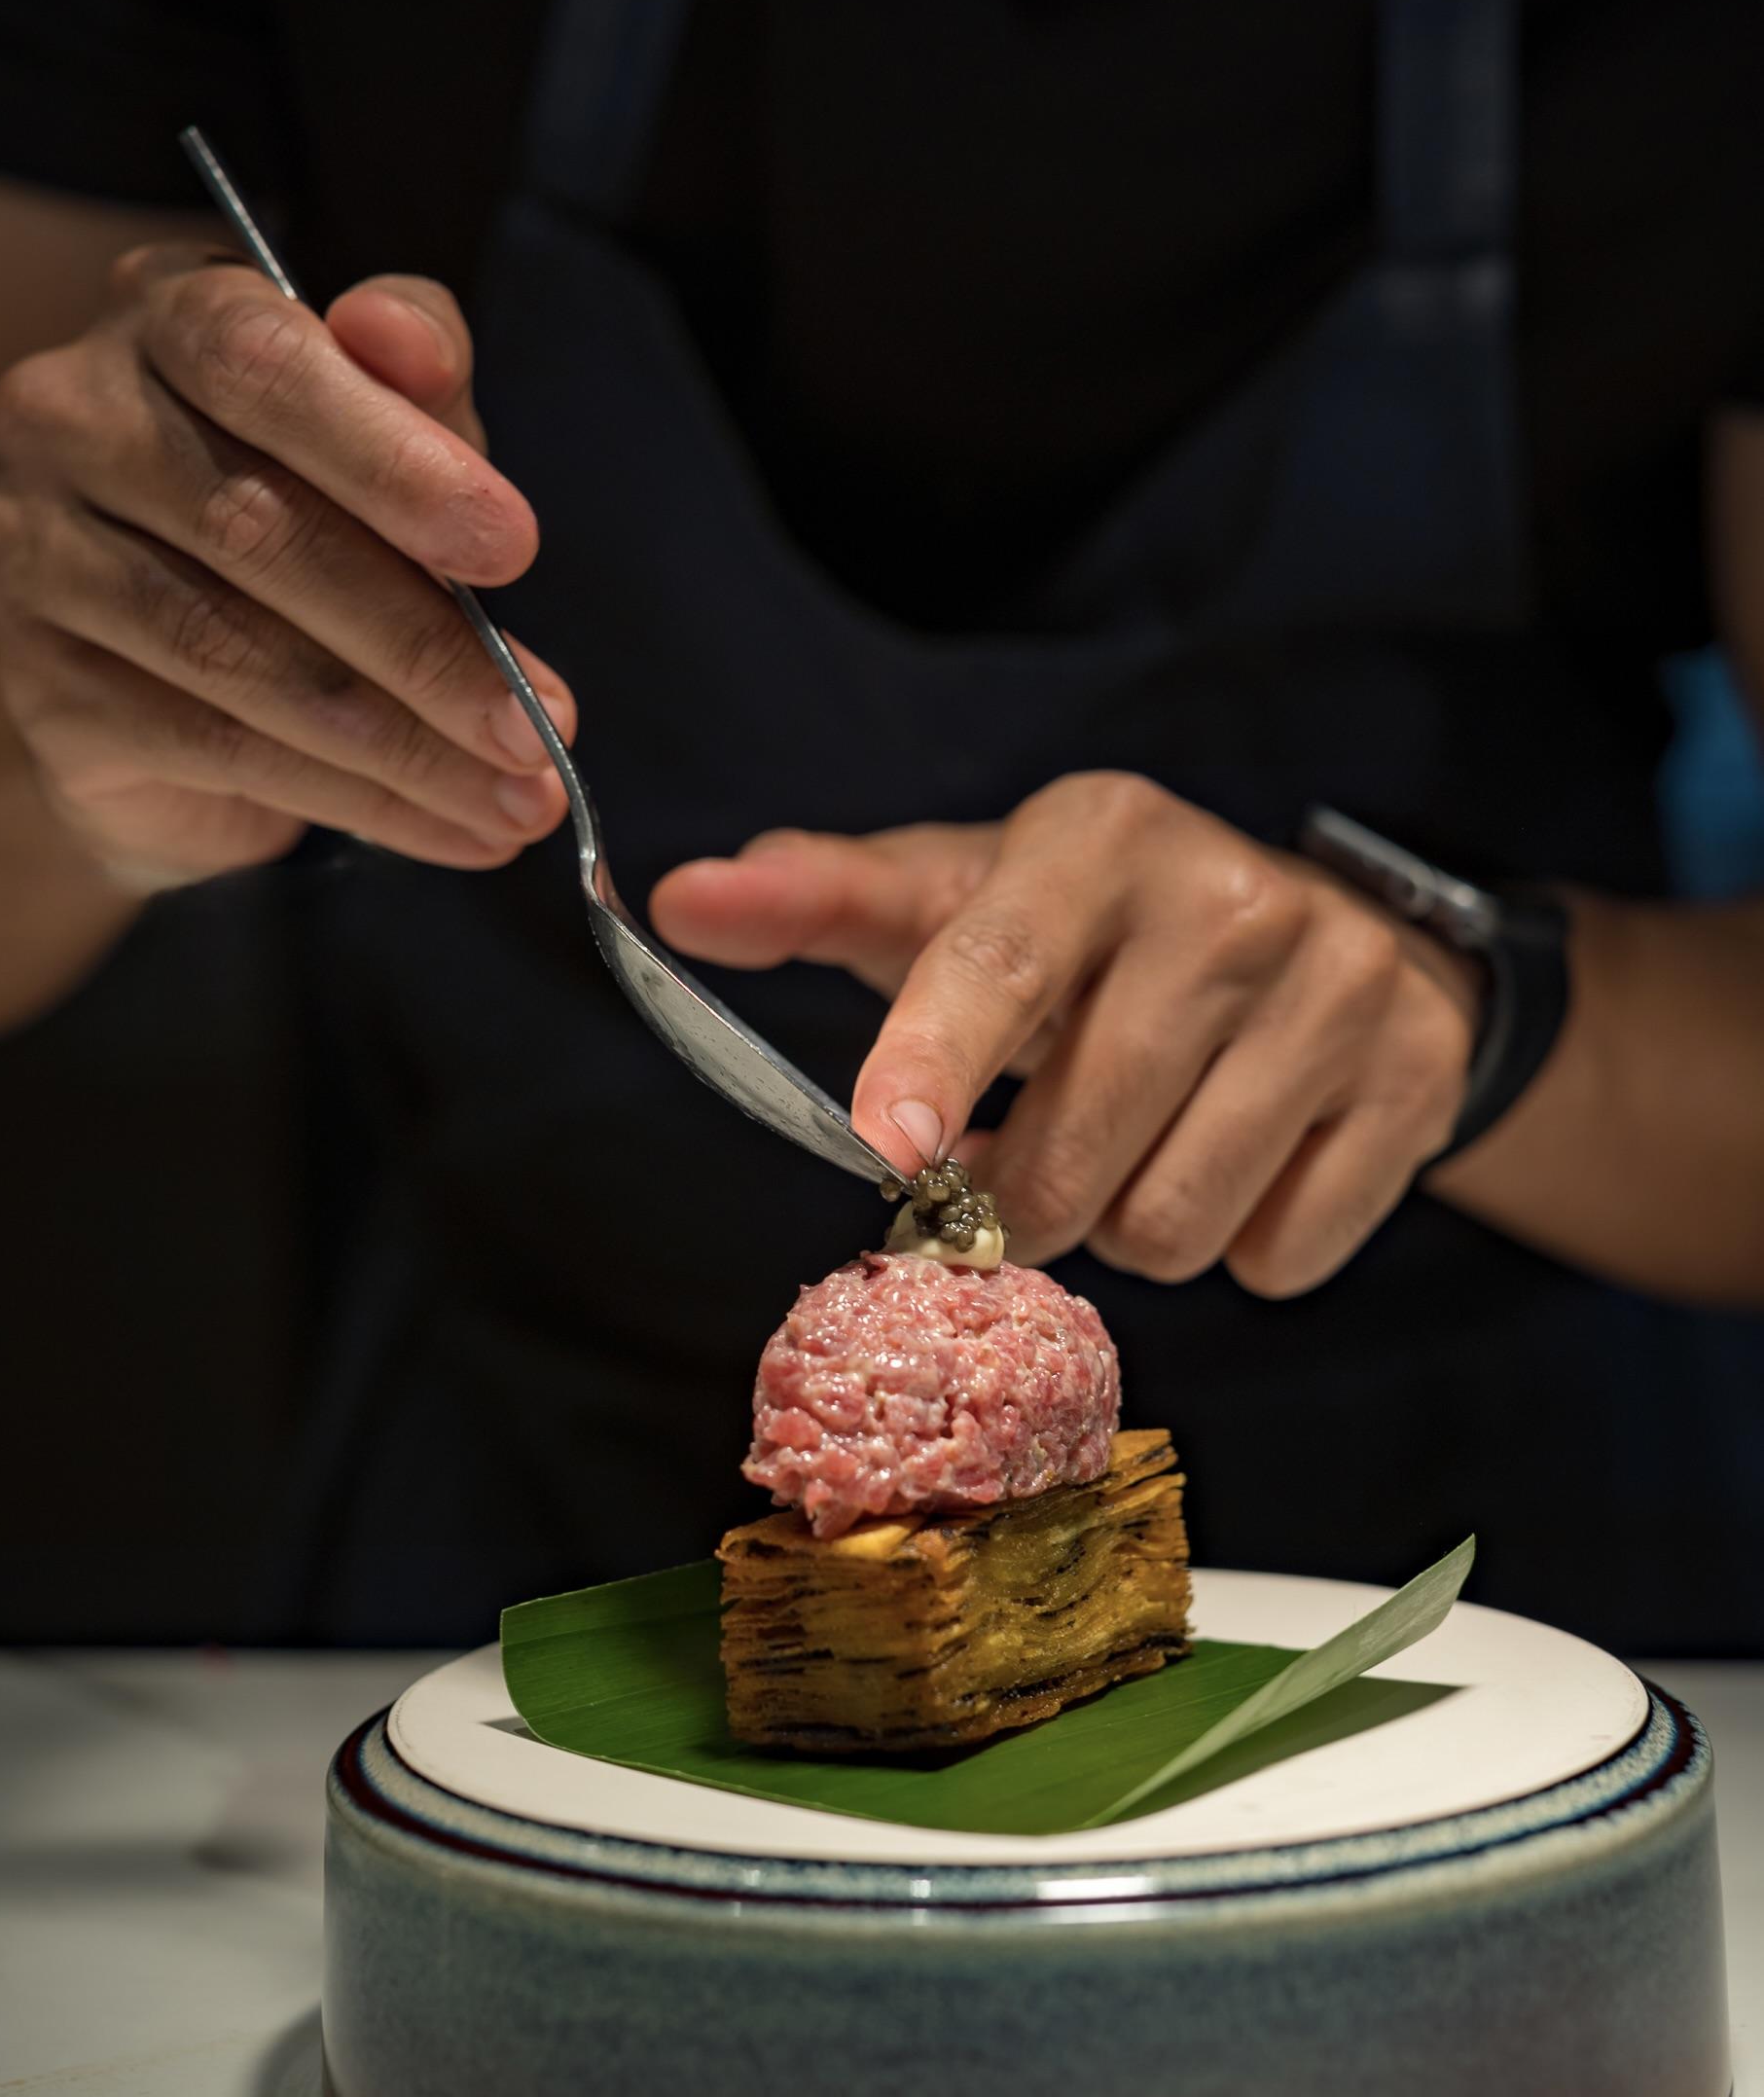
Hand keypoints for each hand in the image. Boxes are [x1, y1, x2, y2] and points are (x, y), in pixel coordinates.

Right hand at [0, 247, 575, 888]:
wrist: (159, 697)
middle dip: (425, 642)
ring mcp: (34, 551)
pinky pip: (215, 747)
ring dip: (406, 745)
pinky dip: (357, 800)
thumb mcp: (387, 445)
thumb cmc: (299, 531)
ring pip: (237, 656)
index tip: (512, 548)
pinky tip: (454, 831)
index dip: (393, 458)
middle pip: (257, 528)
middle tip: (541, 724)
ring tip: (520, 797)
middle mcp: (71, 414)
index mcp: (163, 315)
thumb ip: (418, 389)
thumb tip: (412, 344)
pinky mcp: (41, 685)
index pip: (263, 360)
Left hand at [652, 773, 1483, 1295]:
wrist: (1350, 940)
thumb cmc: (1104, 937)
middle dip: (1033, 1197)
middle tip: (1043, 1155)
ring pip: (1172, 1227)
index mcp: (1097, 839)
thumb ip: (827, 904)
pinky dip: (1246, 1245)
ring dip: (1134, 1228)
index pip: (997, 962)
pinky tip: (1248, 1158)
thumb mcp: (971, 896)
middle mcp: (1230, 900)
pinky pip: (1279, 1257)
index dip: (933, 1059)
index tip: (889, 1148)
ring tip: (1150, 1143)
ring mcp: (1339, 991)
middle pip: (1075, 1160)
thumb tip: (681, 904)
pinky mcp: (1415, 1084)